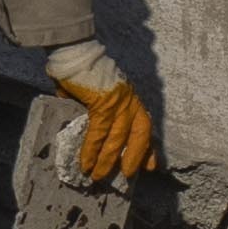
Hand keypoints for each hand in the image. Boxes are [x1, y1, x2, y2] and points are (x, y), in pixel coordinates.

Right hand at [53, 51, 163, 184]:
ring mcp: (119, 103)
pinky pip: (98, 134)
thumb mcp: (100, 92)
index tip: (150, 166)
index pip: (144, 126)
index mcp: (131, 98)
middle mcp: (130, 101)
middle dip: (135, 157)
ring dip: (108, 160)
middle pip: (140, 135)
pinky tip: (85, 163)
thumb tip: (88, 124)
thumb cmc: (85, 71)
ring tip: (98, 176)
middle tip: (128, 175)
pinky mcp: (102, 104)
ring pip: (117, 139)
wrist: (76, 53)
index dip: (148, 148)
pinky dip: (91, 151)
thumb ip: (99, 109)